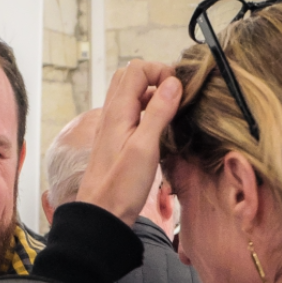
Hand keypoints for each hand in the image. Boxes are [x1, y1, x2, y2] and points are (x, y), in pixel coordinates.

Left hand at [76, 62, 182, 224]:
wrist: (102, 214)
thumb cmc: (120, 187)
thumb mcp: (145, 147)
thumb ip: (159, 113)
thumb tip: (173, 83)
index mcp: (118, 111)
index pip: (136, 69)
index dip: (160, 71)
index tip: (179, 89)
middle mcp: (112, 114)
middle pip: (131, 77)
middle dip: (156, 77)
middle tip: (177, 94)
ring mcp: (112, 126)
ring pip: (131, 94)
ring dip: (152, 93)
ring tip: (173, 109)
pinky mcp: (116, 139)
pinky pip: (131, 112)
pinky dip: (147, 110)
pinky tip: (160, 126)